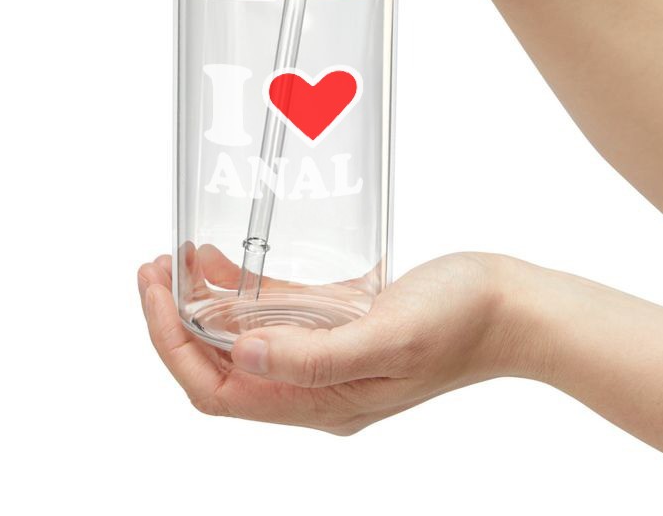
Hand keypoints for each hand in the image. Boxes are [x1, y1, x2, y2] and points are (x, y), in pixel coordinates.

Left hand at [137, 251, 527, 434]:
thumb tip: (239, 356)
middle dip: (175, 321)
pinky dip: (241, 291)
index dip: (172, 345)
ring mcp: (325, 355)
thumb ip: (314, 356)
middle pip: (219, 366)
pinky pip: (274, 315)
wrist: (510, 306)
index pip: (218, 390)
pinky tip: (222, 260)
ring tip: (174, 259)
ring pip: (241, 340)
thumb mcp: (388, 338)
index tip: (152, 291)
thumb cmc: (460, 322)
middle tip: (152, 269)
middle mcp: (313, 386)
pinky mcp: (339, 324)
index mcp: (319, 403)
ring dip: (202, 304)